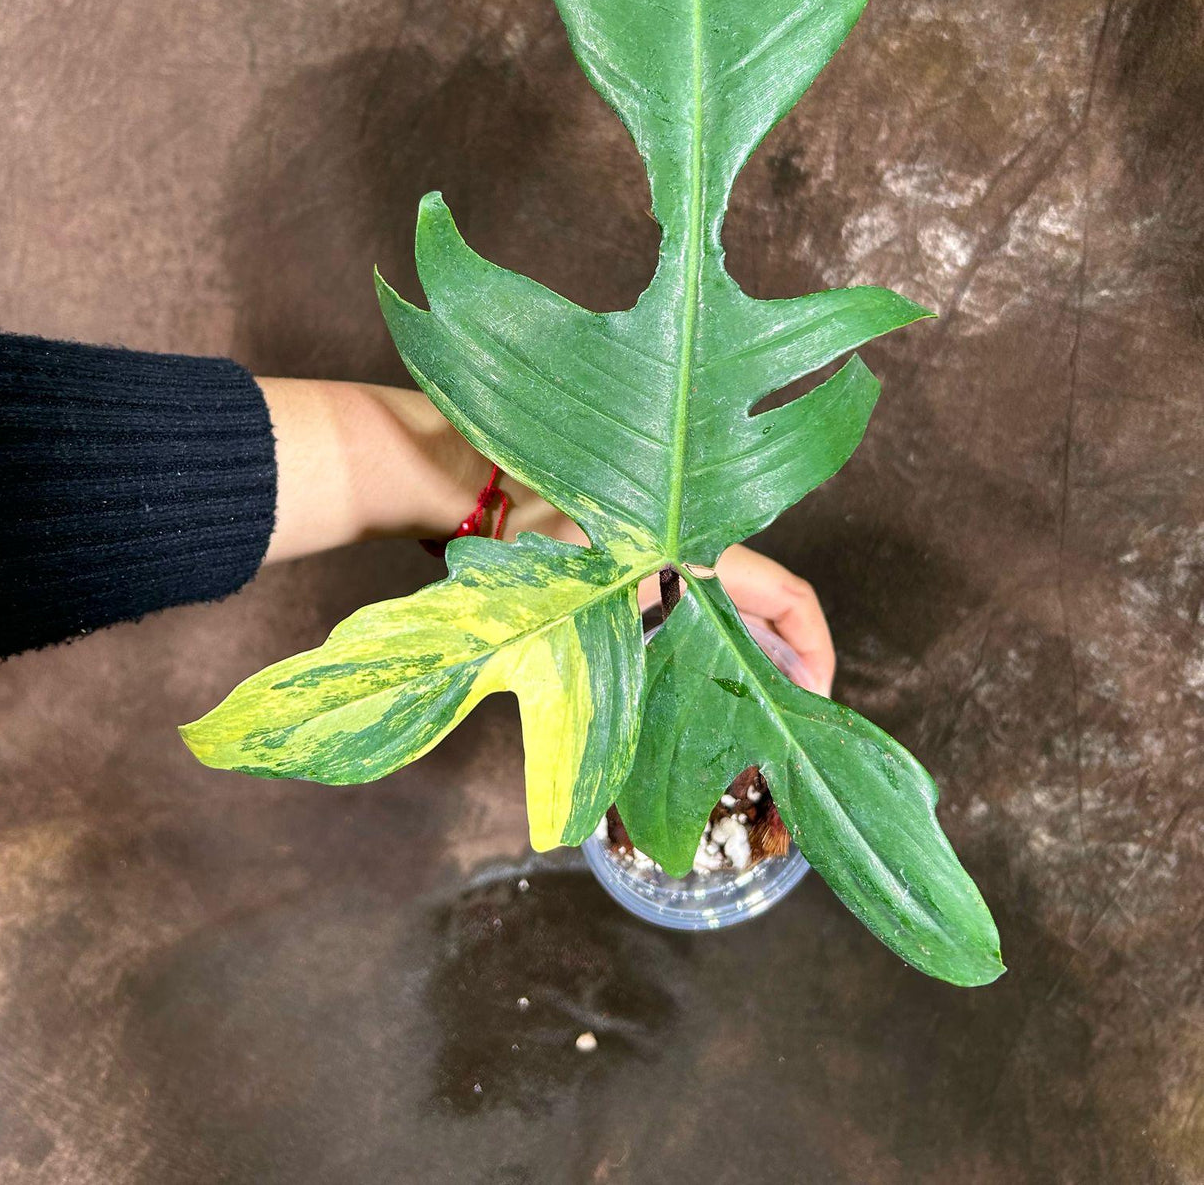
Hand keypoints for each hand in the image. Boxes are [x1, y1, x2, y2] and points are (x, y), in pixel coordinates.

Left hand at [258, 379, 834, 697]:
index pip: (783, 591)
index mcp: (692, 540)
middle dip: (773, 657)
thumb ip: (601, 678)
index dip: (810, 646)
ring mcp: (644, 534)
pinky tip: (664, 678)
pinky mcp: (606, 542)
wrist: (442, 468)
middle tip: (774, 722)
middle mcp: (680, 530)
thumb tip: (599, 791)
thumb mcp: (571, 602)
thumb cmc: (511, 524)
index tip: (815, 697)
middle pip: (752, 596)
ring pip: (708, 595)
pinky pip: (664, 592)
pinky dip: (680, 632)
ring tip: (726, 713)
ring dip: (726, 648)